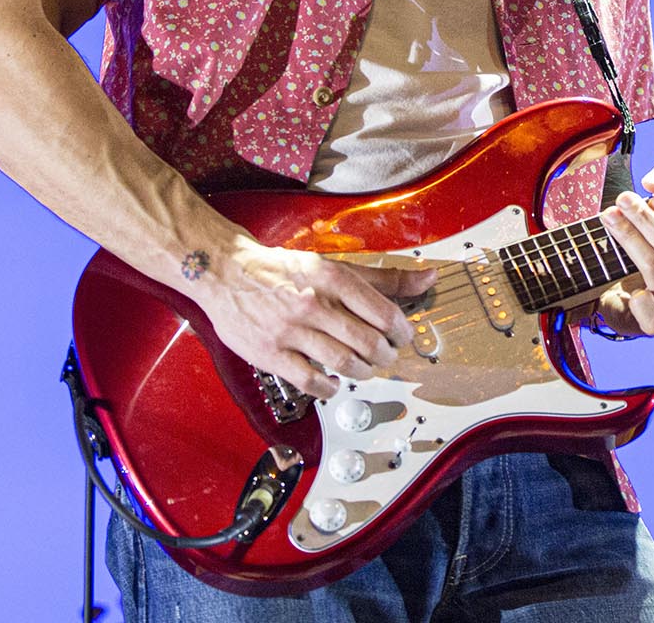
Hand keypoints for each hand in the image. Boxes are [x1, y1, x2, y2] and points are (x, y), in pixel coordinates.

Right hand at [189, 236, 435, 397]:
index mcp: (331, 278)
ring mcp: (290, 330)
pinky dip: (330, 387)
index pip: (384, 312)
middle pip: (367, 342)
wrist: (225, 271)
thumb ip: (383, 276)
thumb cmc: (282, 269)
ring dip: (363, 372)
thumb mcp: (333, 265)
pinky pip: (311, 381)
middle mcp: (313, 303)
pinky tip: (335, 383)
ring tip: (364, 369)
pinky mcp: (271, 354)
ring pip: (343, 362)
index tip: (403, 337)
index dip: (402, 331)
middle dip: (386, 355)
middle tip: (386, 356)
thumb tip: (428, 278)